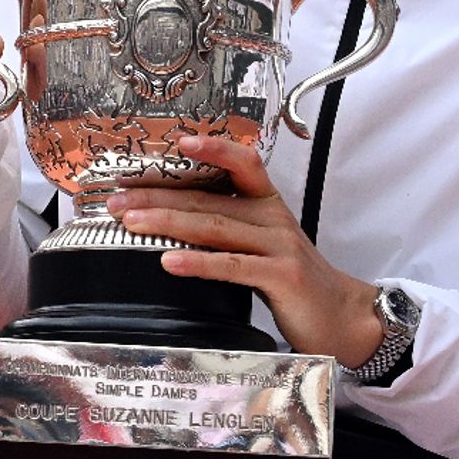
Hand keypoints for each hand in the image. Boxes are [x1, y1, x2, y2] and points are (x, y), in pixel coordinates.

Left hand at [106, 135, 384, 366]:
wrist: (342, 316)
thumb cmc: (295, 282)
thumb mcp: (266, 245)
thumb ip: (230, 229)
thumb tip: (175, 219)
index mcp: (267, 205)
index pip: (241, 163)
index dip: (211, 150)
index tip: (174, 143)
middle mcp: (273, 218)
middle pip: (209, 198)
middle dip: (158, 196)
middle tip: (117, 198)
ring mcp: (278, 246)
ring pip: (214, 227)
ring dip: (167, 222)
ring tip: (130, 222)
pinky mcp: (281, 276)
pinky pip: (232, 265)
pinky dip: (197, 262)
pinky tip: (169, 260)